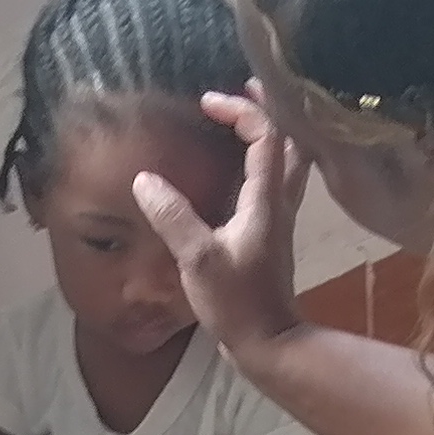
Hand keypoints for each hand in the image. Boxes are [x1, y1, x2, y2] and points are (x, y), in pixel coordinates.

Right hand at [125, 88, 307, 358]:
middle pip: (288, 142)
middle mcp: (280, 202)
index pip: (266, 136)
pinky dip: (260, 164)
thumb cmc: (238, 303)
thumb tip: (145, 179)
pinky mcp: (270, 236)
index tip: (207, 103)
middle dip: (266, 111)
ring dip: (268, 136)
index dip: (240, 110)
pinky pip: (273, 185)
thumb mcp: (198, 259)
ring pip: (286, 163)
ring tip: (241, 121)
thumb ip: (173, 217)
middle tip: (242, 90)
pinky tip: (236, 169)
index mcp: (266, 200)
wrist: (268, 344)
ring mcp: (278, 219)